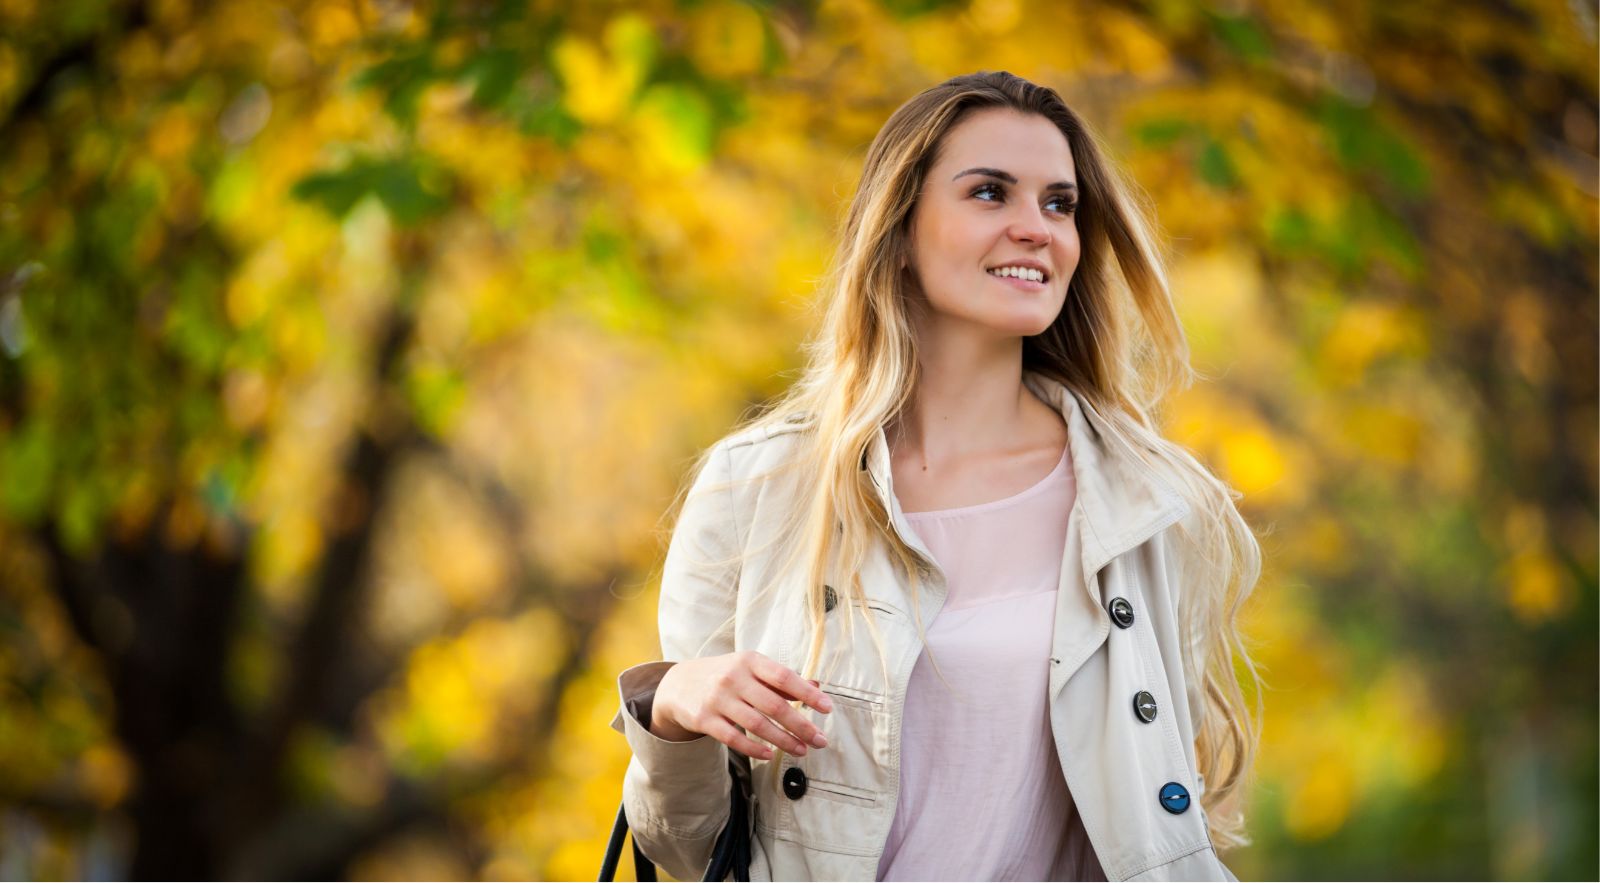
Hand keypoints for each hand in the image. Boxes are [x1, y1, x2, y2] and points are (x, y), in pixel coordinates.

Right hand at [651, 650, 833, 759]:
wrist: (679, 684)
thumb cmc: (726, 675)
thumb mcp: (751, 668)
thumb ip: (782, 679)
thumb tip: (817, 686)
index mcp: (749, 660)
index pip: (784, 677)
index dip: (807, 693)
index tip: (827, 708)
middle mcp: (733, 677)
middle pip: (773, 705)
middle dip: (801, 725)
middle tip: (820, 740)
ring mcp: (717, 699)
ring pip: (756, 724)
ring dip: (783, 741)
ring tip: (802, 750)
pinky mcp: (704, 719)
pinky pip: (733, 738)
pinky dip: (754, 748)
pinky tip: (770, 755)